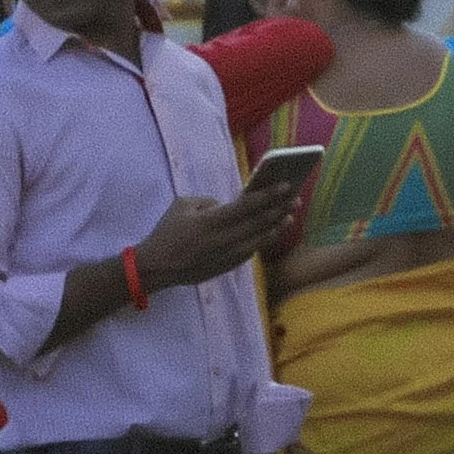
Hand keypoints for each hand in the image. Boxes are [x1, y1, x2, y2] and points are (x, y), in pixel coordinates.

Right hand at [133, 188, 293, 292]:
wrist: (158, 267)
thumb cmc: (167, 233)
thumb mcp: (182, 206)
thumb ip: (208, 202)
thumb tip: (228, 205)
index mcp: (211, 221)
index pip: (248, 206)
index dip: (269, 195)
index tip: (286, 185)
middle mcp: (224, 239)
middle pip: (260, 222)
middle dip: (280, 208)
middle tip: (295, 198)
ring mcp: (229, 255)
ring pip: (261, 238)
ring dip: (277, 225)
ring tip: (289, 214)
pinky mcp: (230, 266)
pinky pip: (252, 250)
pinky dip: (264, 239)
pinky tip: (273, 230)